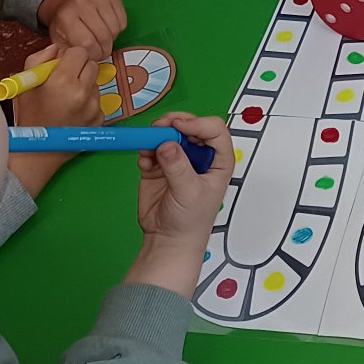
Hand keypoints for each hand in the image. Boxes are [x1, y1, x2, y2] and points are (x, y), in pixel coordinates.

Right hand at [11, 43, 100, 127]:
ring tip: (67, 98)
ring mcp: (93, 107)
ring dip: (85, 84)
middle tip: (65, 79)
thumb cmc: (29, 115)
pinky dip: (88, 101)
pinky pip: (98, 100)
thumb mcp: (25, 83)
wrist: (39, 151)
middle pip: (92, 64)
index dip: (70, 56)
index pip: (80, 52)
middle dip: (80, 67)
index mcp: (63, 81)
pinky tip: (74, 110)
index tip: (62, 64)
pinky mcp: (100, 118)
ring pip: (96, 82)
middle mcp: (82, 93)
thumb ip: (39, 59)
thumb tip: (56, 48)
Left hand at [37, 0, 124, 55]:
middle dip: (104, 49)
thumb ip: (67, 56)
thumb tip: (77, 68)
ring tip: (102, 38)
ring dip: (111, 38)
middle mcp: (81, 3)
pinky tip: (108, 28)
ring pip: (115, 28)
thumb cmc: (64, 26)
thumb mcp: (59, 42)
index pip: (87, 43)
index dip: (93, 54)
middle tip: (100, 51)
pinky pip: (122, 19)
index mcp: (66, 16)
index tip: (92, 56)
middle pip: (103, 36)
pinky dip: (118, 28)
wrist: (66, 3)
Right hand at [134, 112, 234, 243]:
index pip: (215, 130)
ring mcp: (178, 159)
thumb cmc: (191, 222)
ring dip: (157, 134)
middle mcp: (199, 156)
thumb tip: (168, 144)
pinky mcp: (159, 165)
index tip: (180, 127)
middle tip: (160, 127)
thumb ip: (179, 167)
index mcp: (218, 161)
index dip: (198, 124)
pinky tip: (145, 159)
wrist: (168, 239)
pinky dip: (145, 148)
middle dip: (174, 123)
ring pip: (168, 133)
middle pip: (190, 126)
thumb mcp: (190, 193)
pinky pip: (151, 147)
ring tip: (149, 143)